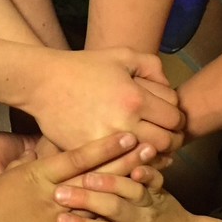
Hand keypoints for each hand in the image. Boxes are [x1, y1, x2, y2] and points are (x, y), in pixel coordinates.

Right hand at [0, 132, 143, 221]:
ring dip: (125, 201)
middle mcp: (54, 203)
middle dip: (126, 165)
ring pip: (101, 215)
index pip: (78, 159)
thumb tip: (5, 173)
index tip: (127, 135)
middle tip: (152, 151)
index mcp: (35, 180)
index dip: (104, 146)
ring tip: (150, 188)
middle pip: (98, 182)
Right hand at [26, 49, 184, 153]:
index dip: (178, 118)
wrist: (43, 83)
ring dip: (153, 155)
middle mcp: (125, 122)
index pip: (175, 117)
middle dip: (172, 139)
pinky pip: (120, 166)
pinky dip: (129, 163)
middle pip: (167, 142)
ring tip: (150, 148)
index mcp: (136, 98)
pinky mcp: (89, 154)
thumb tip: (169, 88)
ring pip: (146, 159)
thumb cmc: (84, 66)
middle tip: (166, 136)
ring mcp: (106, 142)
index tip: (171, 119)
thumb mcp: (122, 55)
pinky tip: (128, 155)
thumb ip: (152, 66)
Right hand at [52, 173, 195, 221]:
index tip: (61, 220)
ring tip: (84, 175)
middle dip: (87, 200)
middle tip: (60, 193)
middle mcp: (142, 221)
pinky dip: (145, 168)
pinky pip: (153, 176)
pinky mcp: (159, 188)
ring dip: (108, 180)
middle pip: (115, 208)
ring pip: (130, 188)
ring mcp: (151, 202)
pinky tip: (129, 161)